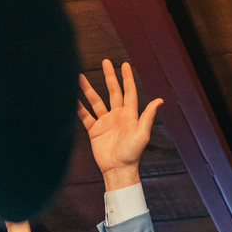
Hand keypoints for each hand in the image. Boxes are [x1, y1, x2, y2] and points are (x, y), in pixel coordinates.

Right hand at [78, 60, 162, 190]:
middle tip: (105, 62)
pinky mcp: (94, 130)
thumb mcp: (142, 134)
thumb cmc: (132, 153)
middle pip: (112, 91)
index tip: (124, 64)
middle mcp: (117, 116)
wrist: (117, 169)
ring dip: (88, 89)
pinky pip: (85, 115)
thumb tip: (160, 100)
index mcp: (129, 115)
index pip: (128, 92)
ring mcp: (105, 122)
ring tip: (78, 76)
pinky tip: (71, 97)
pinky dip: (78, 106)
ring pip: (95, 101)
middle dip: (109, 76)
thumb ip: (148, 116)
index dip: (127, 78)